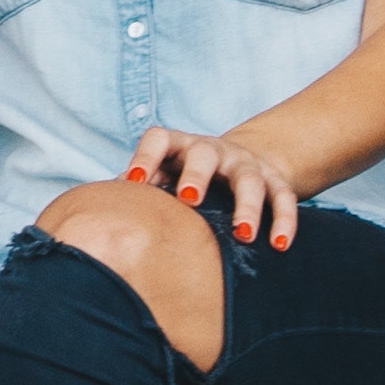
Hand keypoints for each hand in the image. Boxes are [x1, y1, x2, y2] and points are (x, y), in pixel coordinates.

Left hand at [125, 124, 308, 251]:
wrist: (241, 161)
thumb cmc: (186, 178)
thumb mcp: (164, 177)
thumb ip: (139, 192)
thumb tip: (100, 215)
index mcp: (178, 147)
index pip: (158, 139)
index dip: (145, 158)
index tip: (134, 182)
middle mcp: (213, 151)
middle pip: (205, 155)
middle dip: (197, 176)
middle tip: (189, 200)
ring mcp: (246, 165)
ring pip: (249, 180)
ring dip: (247, 206)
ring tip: (242, 234)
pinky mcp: (276, 181)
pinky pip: (284, 198)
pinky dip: (284, 221)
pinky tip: (280, 245)